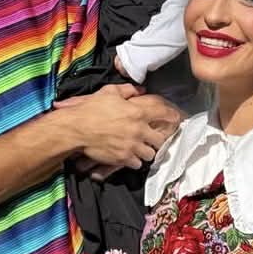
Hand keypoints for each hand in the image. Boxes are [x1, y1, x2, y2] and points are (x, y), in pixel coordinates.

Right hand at [56, 86, 182, 170]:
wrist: (76, 129)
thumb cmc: (91, 109)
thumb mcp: (109, 92)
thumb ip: (128, 90)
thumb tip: (140, 90)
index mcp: (138, 112)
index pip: (165, 114)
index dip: (173, 116)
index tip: (176, 119)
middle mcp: (139, 130)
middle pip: (160, 139)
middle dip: (157, 139)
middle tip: (151, 138)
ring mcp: (132, 146)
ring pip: (151, 154)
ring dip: (147, 151)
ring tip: (141, 149)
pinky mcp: (123, 158)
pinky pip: (138, 164)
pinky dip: (135, 161)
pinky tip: (130, 156)